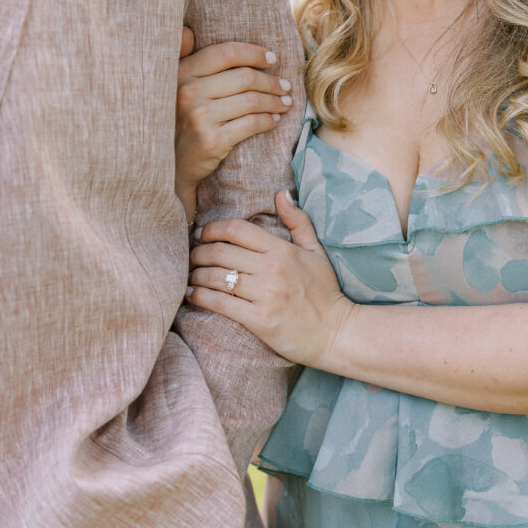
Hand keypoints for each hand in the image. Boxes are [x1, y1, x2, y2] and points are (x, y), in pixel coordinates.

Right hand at [175, 28, 293, 219]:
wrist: (170, 167)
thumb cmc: (177, 123)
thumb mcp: (172, 88)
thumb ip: (181, 58)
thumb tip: (187, 31)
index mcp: (181, 73)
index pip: (225, 53)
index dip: (253, 53)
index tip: (272, 59)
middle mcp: (188, 92)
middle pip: (244, 77)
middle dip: (271, 81)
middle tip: (285, 86)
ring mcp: (199, 117)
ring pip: (252, 100)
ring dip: (275, 100)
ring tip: (284, 102)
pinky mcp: (212, 140)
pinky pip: (252, 124)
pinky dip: (268, 120)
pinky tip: (274, 120)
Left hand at [186, 190, 356, 366]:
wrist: (337, 333)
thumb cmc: (325, 292)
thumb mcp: (316, 252)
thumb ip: (298, 221)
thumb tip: (281, 193)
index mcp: (282, 250)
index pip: (236, 230)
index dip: (211, 229)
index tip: (201, 235)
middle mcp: (272, 269)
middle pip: (219, 252)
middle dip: (197, 253)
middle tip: (190, 256)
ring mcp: (265, 295)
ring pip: (216, 277)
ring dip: (196, 275)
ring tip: (190, 276)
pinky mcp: (259, 320)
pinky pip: (219, 303)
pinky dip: (200, 297)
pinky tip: (192, 295)